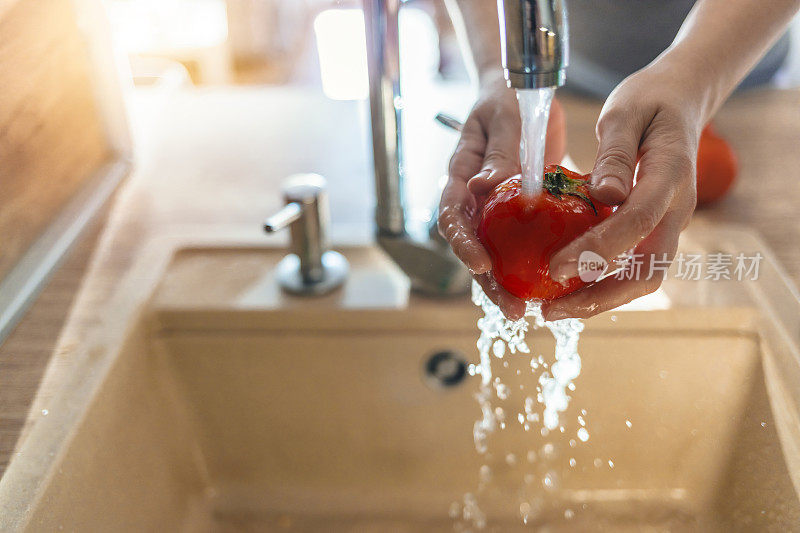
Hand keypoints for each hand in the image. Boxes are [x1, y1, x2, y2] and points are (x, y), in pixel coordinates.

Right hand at [438, 72, 565, 319]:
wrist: (517, 92)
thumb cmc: (506, 97)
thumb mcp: (504, 118)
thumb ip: (496, 152)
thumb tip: (484, 185)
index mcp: (460, 176)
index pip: (453, 217)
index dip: (463, 244)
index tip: (481, 265)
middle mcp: (473, 199)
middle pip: (472, 248)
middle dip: (489, 282)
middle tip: (513, 308)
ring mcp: (494, 209)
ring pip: (496, 253)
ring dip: (509, 282)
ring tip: (530, 309)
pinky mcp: (517, 213)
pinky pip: (521, 242)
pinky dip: (533, 263)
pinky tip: (553, 283)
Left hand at [542, 60, 702, 320]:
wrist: (680, 99)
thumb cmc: (648, 101)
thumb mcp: (625, 113)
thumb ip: (616, 154)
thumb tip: (605, 195)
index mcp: (670, 178)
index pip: (635, 223)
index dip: (597, 250)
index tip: (554, 267)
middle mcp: (675, 212)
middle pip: (647, 273)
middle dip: (599, 298)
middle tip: (550, 311)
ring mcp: (667, 225)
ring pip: (640, 278)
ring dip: (598, 299)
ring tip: (551, 309)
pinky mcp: (653, 230)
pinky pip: (631, 266)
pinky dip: (599, 283)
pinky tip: (563, 287)